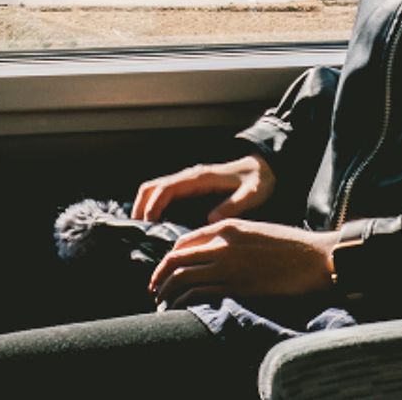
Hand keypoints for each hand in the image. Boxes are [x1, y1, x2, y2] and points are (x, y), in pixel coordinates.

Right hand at [132, 155, 275, 222]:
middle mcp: (189, 178)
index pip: (165, 189)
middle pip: (151, 188)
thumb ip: (232, 205)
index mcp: (199, 178)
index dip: (153, 207)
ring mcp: (187, 183)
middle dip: (140, 208)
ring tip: (141, 234)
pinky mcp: (190, 190)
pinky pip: (164, 196)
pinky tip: (155, 228)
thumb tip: (209, 219)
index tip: (147, 226)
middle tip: (137, 234)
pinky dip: (152, 208)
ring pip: (154, 191)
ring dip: (143, 208)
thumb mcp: (251, 194)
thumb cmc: (258, 181)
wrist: (264, 169)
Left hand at [148, 220, 339, 307]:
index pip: (184, 242)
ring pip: (182, 277)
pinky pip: (198, 293)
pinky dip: (182, 301)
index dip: (169, 258)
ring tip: (162, 302)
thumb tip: (211, 254)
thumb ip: (231, 239)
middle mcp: (222, 245)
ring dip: (167, 291)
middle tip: (154, 289)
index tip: (164, 271)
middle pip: (177, 259)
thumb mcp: (255, 232)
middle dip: (160, 275)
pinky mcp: (236, 287)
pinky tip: (179, 308)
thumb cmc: (291, 246)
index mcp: (227, 228)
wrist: (315, 258)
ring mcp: (228, 266)